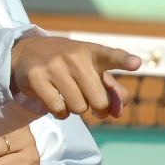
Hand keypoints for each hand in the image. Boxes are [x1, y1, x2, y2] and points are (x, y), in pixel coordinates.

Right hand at [11, 36, 140, 119]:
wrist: (28, 53)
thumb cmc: (69, 65)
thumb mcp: (92, 70)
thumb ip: (113, 90)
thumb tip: (117, 113)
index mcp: (92, 51)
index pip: (111, 56)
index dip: (124, 61)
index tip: (136, 63)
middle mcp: (74, 56)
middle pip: (99, 100)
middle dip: (98, 108)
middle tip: (90, 101)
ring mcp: (54, 65)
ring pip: (79, 107)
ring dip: (76, 109)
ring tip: (69, 96)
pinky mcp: (36, 77)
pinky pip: (59, 110)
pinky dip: (61, 113)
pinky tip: (57, 102)